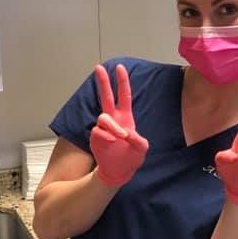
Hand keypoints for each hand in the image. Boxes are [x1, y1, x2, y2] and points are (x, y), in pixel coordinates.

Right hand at [89, 64, 148, 187]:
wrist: (118, 171)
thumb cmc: (131, 157)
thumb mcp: (141, 148)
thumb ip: (138, 140)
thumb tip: (125, 134)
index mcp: (125, 117)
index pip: (124, 96)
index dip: (122, 82)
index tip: (120, 67)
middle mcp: (113, 119)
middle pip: (106, 97)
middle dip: (103, 82)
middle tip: (99, 67)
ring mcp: (103, 128)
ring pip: (103, 117)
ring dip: (112, 125)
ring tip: (119, 136)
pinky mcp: (96, 137)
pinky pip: (98, 132)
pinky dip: (106, 136)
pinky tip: (111, 143)